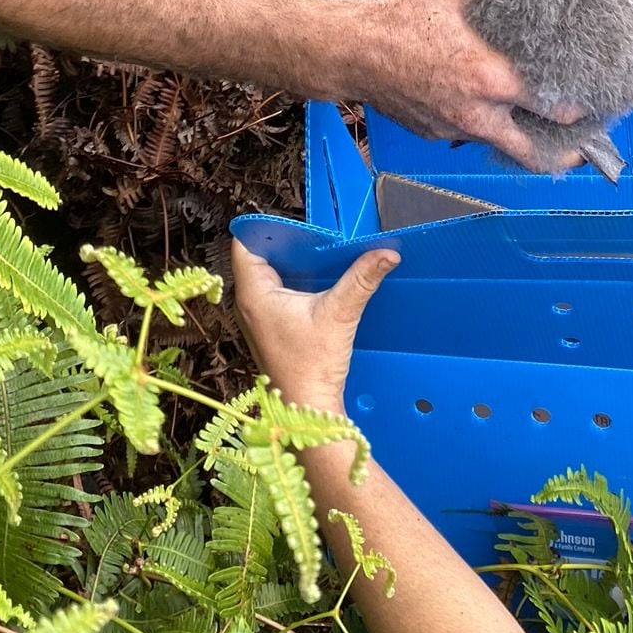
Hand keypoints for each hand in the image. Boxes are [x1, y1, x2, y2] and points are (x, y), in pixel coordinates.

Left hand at [232, 237, 398, 411]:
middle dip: (283, 242)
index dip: (264, 227)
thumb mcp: (339, 315)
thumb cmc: (312, 367)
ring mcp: (258, 317)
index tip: (291, 221)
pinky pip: (274, 290)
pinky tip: (316, 278)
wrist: (308, 410)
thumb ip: (361, 279)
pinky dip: (292, 279)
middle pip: (258, 256)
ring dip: (288, 261)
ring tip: (316, 250)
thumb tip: (387, 252)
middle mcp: (249, 303)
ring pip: (266, 274)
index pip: (245, 244)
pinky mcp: (270, 327)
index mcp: (254, 294)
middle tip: (312, 233)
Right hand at [342, 0, 581, 171]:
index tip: (591, 100)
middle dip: (562, 152)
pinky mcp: (435, 134)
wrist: (354, 50)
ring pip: (501, 144)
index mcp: (489, 77)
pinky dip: (484, 124)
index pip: (551, 105)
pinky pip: (470, 134)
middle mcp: (477, 113)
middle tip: (580, 140)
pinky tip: (486, 104)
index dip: (576, 105)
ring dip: (520, 135)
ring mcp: (455, 129)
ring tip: (538, 122)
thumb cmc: (402, 18)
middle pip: (533, 153)